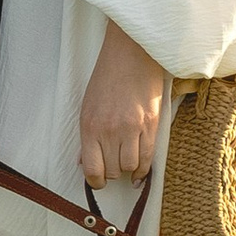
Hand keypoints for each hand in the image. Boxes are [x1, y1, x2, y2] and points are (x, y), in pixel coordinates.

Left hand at [79, 20, 167, 188]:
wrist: (131, 53)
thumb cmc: (108, 77)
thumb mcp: (88, 106)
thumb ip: (87, 138)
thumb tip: (84, 163)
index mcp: (90, 126)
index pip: (92, 170)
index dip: (96, 181)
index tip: (98, 181)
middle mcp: (110, 130)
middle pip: (112, 171)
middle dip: (111, 172)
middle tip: (112, 164)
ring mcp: (132, 128)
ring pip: (130, 167)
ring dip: (128, 169)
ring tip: (126, 160)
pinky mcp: (151, 124)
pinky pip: (149, 158)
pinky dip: (144, 169)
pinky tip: (140, 170)